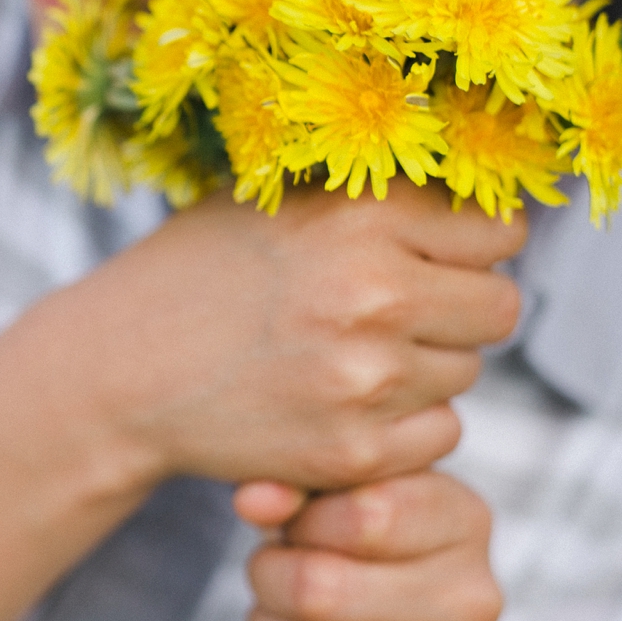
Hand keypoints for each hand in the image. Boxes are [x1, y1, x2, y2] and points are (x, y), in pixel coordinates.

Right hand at [50, 179, 524, 493]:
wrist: (121, 370)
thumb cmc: (202, 271)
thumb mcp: (280, 198)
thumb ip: (378, 190)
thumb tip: (482, 170)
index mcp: (362, 214)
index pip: (499, 228)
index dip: (472, 242)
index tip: (439, 253)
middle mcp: (375, 293)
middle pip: (500, 306)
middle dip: (460, 307)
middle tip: (400, 308)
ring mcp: (368, 379)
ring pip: (467, 371)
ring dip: (426, 364)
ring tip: (349, 351)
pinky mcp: (355, 450)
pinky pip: (440, 432)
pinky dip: (405, 422)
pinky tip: (343, 400)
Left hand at [241, 471, 501, 620]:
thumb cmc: (353, 563)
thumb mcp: (328, 508)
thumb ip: (293, 487)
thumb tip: (252, 498)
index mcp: (462, 517)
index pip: (364, 510)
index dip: (303, 520)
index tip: (298, 528)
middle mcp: (477, 596)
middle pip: (319, 587)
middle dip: (267, 579)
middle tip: (270, 577)